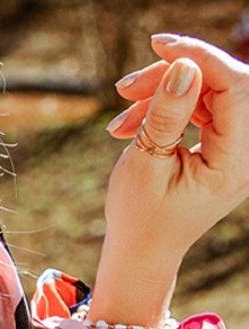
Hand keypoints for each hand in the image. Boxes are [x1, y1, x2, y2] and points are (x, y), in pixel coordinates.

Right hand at [90, 35, 248, 326]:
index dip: (200, 58)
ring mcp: (234, 146)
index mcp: (234, 163)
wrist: (141, 254)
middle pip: (220, 84)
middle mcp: (244, 152)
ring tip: (121, 117)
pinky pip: (198, 106)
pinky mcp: (220, 142)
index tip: (159, 45)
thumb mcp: (145, 166)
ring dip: (160, 93)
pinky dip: (164, 107)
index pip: (234, 87)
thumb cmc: (139, 220)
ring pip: (205, 91)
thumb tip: (184, 67)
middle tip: (127, 88)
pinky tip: (130, 125)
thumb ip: (167, 115)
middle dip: (173, 76)